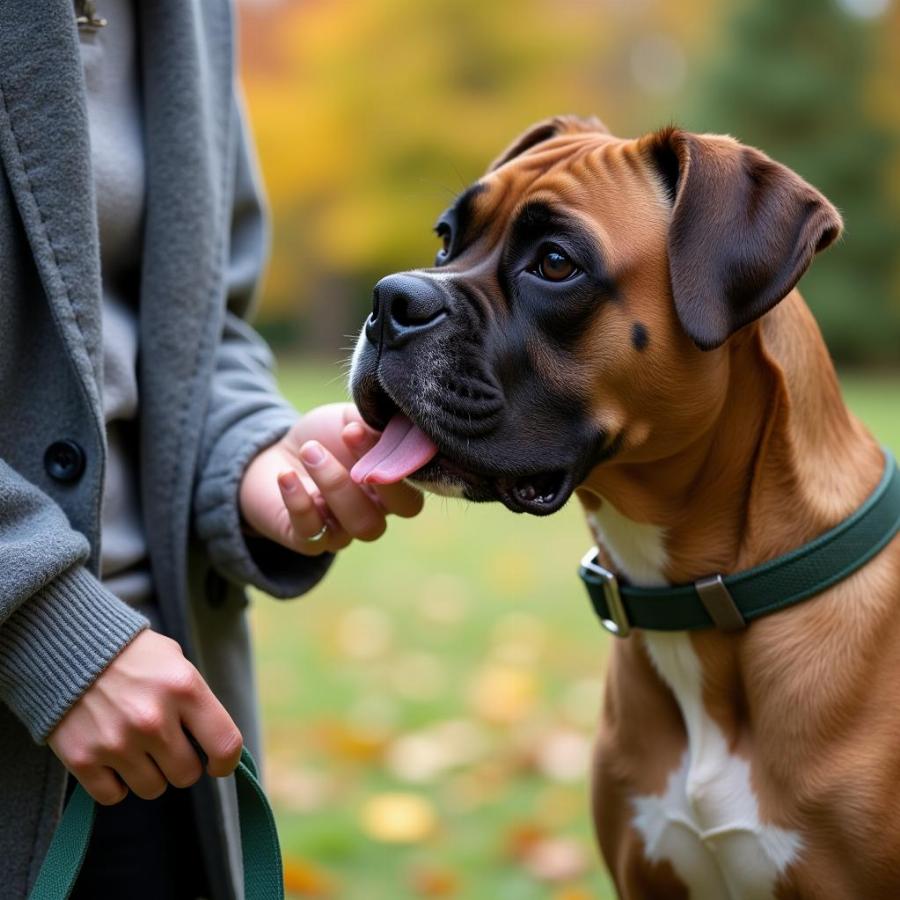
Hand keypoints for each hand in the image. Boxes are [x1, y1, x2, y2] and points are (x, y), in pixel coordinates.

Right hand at [48, 630, 242, 804]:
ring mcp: (117, 742)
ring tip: (137, 747)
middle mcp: (154, 719)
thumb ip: (196, 700)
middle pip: (186, 774)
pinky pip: (114, 796)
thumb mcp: (175, 661)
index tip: (217, 764)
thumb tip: (211, 741)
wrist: (69, 647)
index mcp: (185, 689)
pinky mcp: (83, 759)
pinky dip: (114, 783)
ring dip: (149, 774)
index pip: (225, 744)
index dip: (226, 762)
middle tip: (167, 746)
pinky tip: (112, 757)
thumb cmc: (133, 654)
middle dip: (180, 763)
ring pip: (152, 789)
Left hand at [239, 402, 423, 555]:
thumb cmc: (325, 435)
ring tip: (310, 450)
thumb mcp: (354, 419)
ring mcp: (342, 531)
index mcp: (392, 491)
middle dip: (369, 474)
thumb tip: (403, 419)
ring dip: (335, 484)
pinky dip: (299, 500)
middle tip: (347, 434)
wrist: (278, 450)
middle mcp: (373, 515)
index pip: (411, 496)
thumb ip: (381, 424)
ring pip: (358, 526)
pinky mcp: (306, 538)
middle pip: (391, 514)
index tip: (368, 427)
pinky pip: (310, 532)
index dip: (397, 464)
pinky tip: (286, 474)